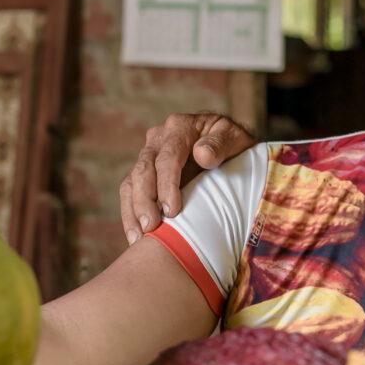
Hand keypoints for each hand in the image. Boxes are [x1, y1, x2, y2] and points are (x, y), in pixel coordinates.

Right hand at [118, 113, 256, 244]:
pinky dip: (130, 215)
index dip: (167, 184)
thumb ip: (220, 144)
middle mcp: (158, 139)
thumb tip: (202, 155)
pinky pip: (129, 193)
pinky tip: (136, 236)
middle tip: (151, 227)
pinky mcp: (144, 174)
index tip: (172, 210)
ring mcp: (148, 156)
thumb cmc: (233, 143)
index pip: (167, 157)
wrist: (227, 145)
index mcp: (179, 127)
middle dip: (144, 200)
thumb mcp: (234, 138)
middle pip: (143, 170)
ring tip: (139, 237)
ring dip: (133, 211)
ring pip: (131, 182)